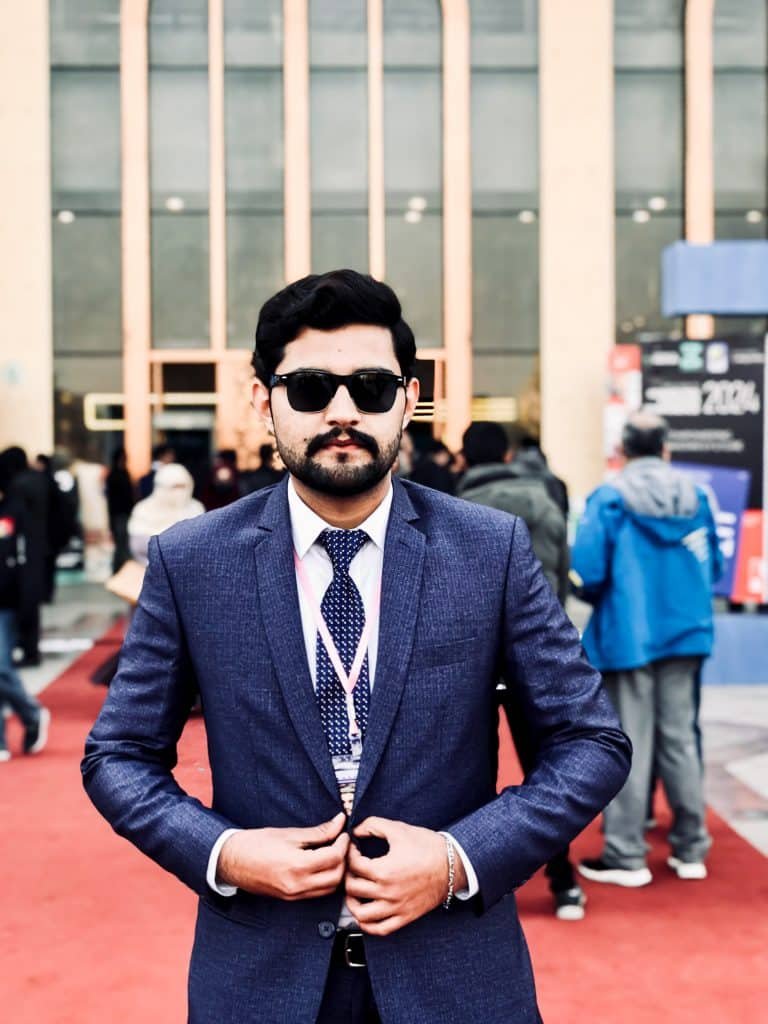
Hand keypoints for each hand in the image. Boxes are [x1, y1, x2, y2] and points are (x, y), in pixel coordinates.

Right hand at [217, 811, 348, 899]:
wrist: (232, 861)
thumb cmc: (258, 843)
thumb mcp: (290, 834)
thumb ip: (318, 831)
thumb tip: (339, 822)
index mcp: (298, 866)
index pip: (334, 857)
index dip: (343, 843)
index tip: (343, 832)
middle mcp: (298, 885)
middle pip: (336, 876)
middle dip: (343, 859)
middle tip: (342, 843)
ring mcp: (294, 895)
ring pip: (329, 889)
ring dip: (336, 872)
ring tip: (333, 854)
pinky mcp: (290, 899)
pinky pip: (317, 893)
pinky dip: (326, 881)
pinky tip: (322, 866)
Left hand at [344, 817, 466, 935]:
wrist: (453, 865)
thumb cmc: (427, 846)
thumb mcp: (399, 829)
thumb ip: (373, 825)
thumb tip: (356, 831)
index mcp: (384, 870)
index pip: (353, 865)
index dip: (350, 853)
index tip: (353, 848)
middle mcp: (387, 892)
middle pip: (352, 889)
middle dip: (348, 875)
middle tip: (351, 867)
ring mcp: (396, 908)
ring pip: (361, 914)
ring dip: (352, 902)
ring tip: (354, 891)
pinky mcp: (405, 917)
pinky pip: (379, 929)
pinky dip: (367, 924)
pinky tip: (365, 912)